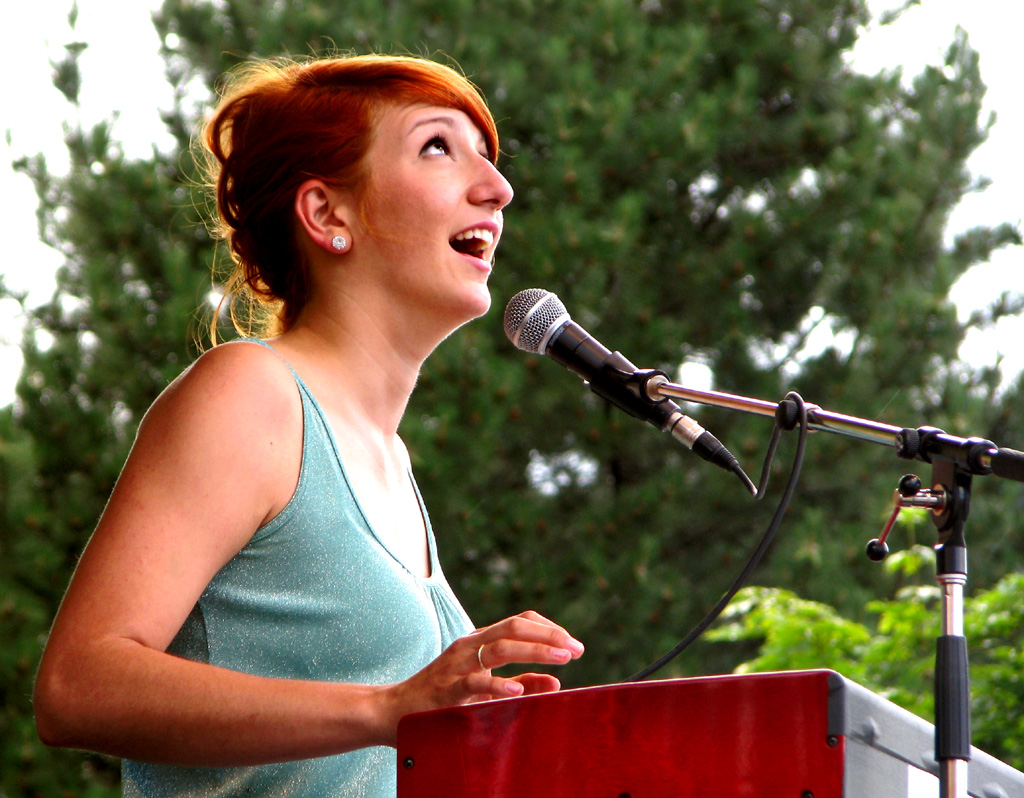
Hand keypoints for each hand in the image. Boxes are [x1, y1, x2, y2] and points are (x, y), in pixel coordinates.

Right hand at [378, 610, 582, 743]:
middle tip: (576, 649)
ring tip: (562, 660)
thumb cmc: (442, 699)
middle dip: (550, 636)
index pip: (519, 621)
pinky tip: (517, 691)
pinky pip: (473, 683)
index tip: (572, 644)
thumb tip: (556, 682)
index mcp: (480, 641)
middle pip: (514, 628)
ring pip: (499, 648)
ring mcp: (456, 665)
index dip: (549, 629)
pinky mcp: (445, 689)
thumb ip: (520, 682)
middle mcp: (469, 646)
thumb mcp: (486, 687)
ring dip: (535, 651)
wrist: (395, 711)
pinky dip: (497, 685)